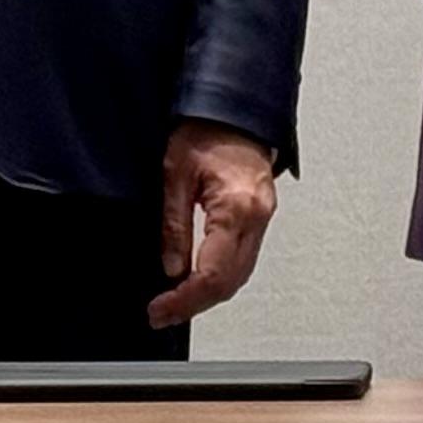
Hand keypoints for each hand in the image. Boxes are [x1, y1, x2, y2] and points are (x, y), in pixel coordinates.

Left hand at [149, 119, 277, 327]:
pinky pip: (244, 259)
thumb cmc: (205, 129)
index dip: (184, 300)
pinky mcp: (260, 217)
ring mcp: (263, 218)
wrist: (232, 108)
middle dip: (195, 304)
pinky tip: (198, 281)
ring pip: (240, 275)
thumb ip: (174, 225)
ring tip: (175, 304)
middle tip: (162, 314)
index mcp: (236, 207)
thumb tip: (172, 269)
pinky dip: (221, 277)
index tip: (159, 310)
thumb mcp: (174, 173)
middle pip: (230, 282)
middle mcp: (257, 217)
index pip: (212, 274)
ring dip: (209, 295)